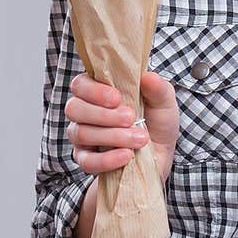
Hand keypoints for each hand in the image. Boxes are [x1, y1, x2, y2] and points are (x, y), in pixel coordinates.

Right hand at [66, 70, 179, 184]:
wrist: (162, 154)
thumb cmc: (157, 122)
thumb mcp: (164, 103)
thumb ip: (158, 89)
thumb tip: (148, 77)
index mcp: (99, 92)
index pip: (80, 85)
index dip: (94, 91)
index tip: (117, 98)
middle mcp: (85, 112)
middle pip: (74, 108)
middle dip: (104, 115)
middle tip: (131, 118)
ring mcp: (83, 137)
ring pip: (81, 133)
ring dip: (112, 136)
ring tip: (140, 139)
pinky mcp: (87, 160)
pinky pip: (86, 161)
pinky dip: (107, 159)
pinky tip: (126, 155)